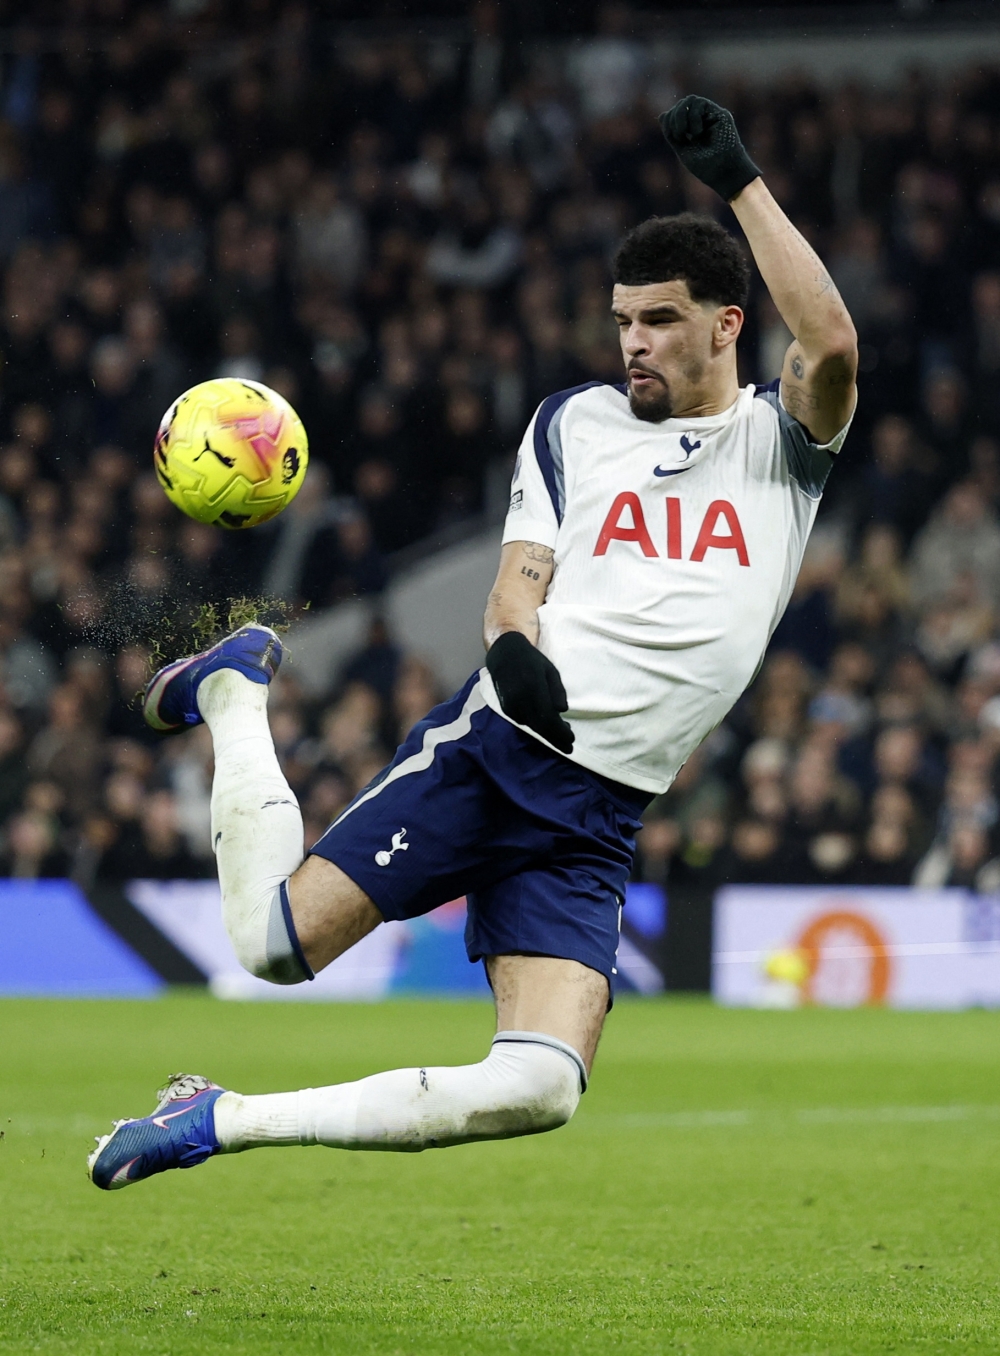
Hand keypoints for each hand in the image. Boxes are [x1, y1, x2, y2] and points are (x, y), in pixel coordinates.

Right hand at [485, 631, 574, 754]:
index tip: (572, 739)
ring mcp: (511, 705)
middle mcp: (520, 700)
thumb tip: (562, 711)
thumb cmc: (532, 661)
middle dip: (556, 739)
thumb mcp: (550, 670)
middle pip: (540, 727)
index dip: (560, 732)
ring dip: (547, 734)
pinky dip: (536, 727)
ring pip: (532, 726)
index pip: (548, 717)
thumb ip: (557, 690)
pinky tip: (546, 726)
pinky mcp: (507, 709)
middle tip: (569, 748)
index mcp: (534, 688)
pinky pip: (524, 722)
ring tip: (561, 735)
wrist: (504, 655)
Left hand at [659, 95, 760, 202]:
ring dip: (682, 115)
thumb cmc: (704, 166)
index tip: (674, 137)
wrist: (723, 172)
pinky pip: (700, 103)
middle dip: (675, 118)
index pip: (674, 114)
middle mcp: (701, 120)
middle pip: (681, 105)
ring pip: (690, 100)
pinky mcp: (720, 113)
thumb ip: (672, 133)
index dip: (669, 121)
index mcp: (690, 129)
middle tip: (680, 135)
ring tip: (687, 133)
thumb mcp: (682, 148)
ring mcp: (710, 115)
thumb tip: (662, 115)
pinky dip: (694, 116)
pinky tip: (698, 132)